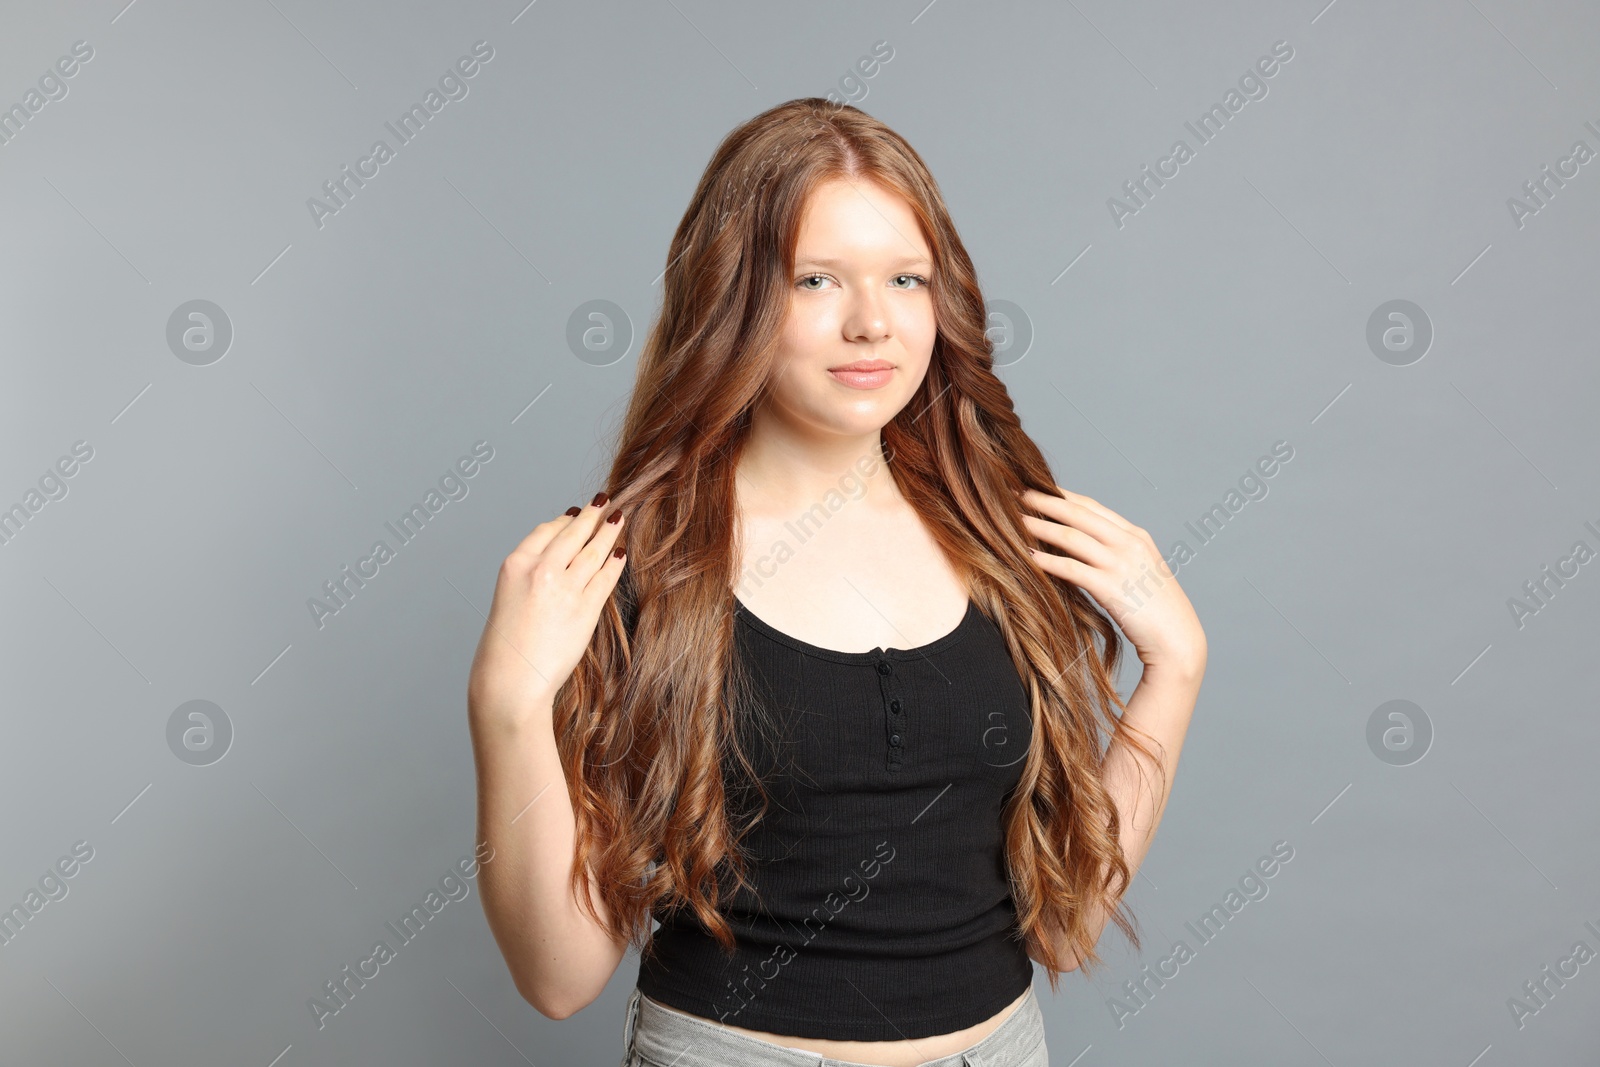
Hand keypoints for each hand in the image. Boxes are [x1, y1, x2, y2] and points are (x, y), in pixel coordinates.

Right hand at [467, 493, 628, 724]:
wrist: (510, 681)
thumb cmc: (505, 647)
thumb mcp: (508, 597)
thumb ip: (531, 576)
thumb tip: (559, 561)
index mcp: (516, 564)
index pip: (546, 530)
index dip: (564, 520)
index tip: (575, 514)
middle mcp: (541, 570)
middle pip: (573, 533)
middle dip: (592, 515)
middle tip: (605, 502)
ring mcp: (565, 588)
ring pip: (593, 550)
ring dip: (608, 532)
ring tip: (618, 519)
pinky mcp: (585, 609)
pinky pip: (605, 578)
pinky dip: (615, 562)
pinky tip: (620, 552)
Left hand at [1018, 486, 1205, 679]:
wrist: (1178, 640)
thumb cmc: (1155, 609)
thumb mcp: (1138, 570)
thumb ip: (1114, 554)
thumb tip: (1077, 546)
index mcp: (1135, 535)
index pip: (1091, 506)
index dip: (1061, 495)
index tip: (1036, 487)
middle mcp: (1129, 544)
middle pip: (1078, 513)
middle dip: (1044, 501)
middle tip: (1016, 494)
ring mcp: (1121, 565)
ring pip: (1071, 537)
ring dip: (1039, 528)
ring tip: (1014, 523)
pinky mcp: (1112, 589)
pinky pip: (1072, 569)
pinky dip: (1047, 561)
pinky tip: (1028, 558)